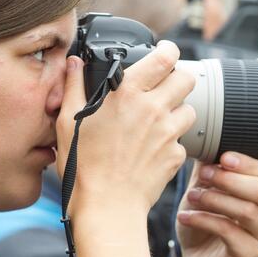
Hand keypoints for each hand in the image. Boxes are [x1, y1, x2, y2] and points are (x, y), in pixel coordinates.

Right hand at [56, 41, 196, 215]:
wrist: (106, 206)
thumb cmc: (83, 166)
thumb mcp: (68, 121)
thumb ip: (74, 86)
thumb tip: (74, 64)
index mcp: (127, 93)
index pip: (165, 57)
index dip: (169, 50)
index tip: (166, 52)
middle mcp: (153, 108)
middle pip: (186, 78)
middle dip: (178, 79)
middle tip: (165, 87)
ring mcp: (168, 132)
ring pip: (189, 109)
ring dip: (178, 111)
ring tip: (159, 121)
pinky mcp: (176, 155)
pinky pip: (182, 141)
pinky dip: (172, 143)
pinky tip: (153, 150)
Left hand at [177, 152, 257, 256]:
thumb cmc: (203, 227)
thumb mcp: (203, 191)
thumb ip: (208, 168)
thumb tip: (204, 137)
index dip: (247, 162)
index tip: (222, 156)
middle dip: (230, 179)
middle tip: (203, 176)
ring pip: (248, 211)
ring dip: (215, 199)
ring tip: (191, 197)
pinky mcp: (247, 256)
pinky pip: (229, 232)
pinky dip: (204, 220)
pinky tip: (186, 217)